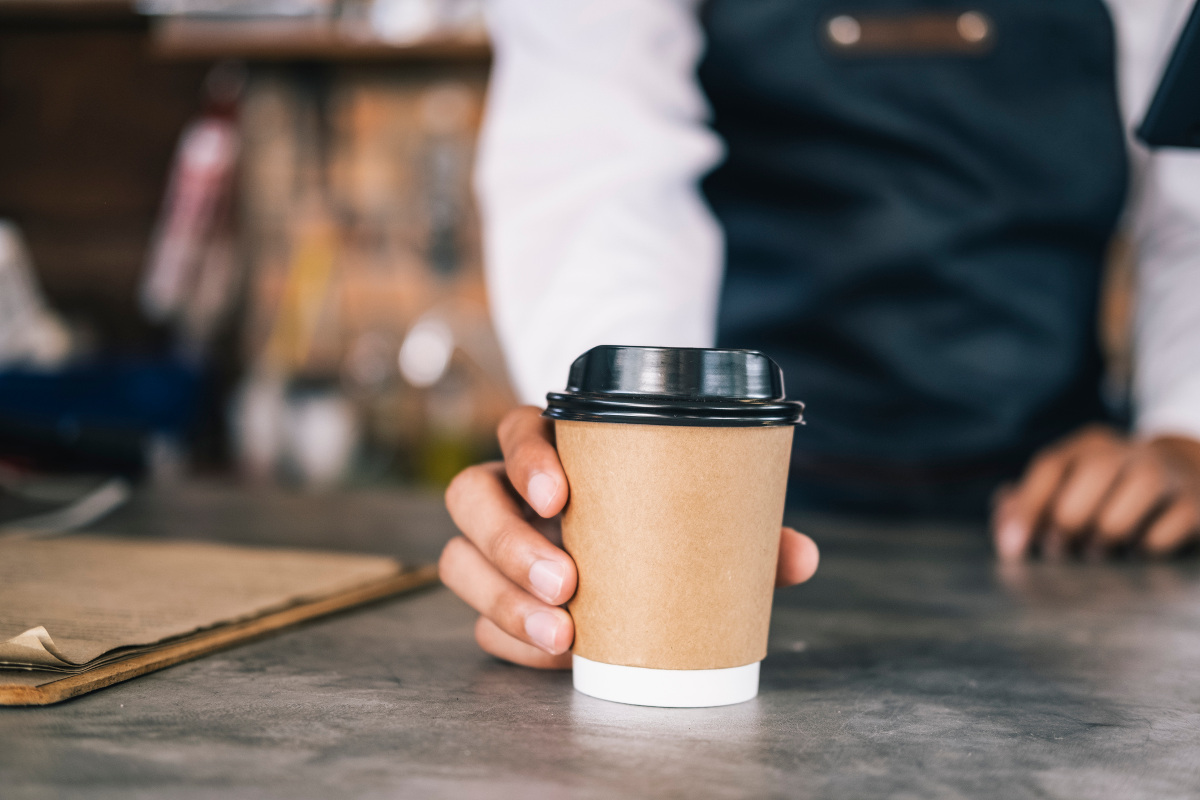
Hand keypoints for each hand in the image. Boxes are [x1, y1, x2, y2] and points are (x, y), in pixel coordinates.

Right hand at [439, 406, 820, 668]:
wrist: (629, 553)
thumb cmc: (657, 517)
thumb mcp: (695, 514)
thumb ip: (742, 530)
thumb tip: (801, 557)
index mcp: (555, 451)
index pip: (516, 430)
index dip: (527, 457)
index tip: (559, 494)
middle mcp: (511, 492)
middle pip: (471, 496)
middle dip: (510, 542)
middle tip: (567, 583)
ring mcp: (494, 547)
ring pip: (460, 562)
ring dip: (503, 600)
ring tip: (560, 636)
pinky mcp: (493, 598)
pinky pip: (478, 622)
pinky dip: (512, 642)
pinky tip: (552, 657)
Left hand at [992, 425, 1199, 559]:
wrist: (1184, 474)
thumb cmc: (1106, 490)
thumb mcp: (1069, 485)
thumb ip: (1029, 502)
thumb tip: (1004, 525)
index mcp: (1088, 445)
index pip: (1050, 465)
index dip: (1027, 508)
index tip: (1012, 549)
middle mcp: (1127, 451)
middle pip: (1093, 475)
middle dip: (1067, 522)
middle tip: (1059, 550)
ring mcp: (1164, 473)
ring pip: (1129, 504)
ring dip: (1103, 538)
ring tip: (1096, 551)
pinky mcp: (1193, 502)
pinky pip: (1163, 531)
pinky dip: (1144, 548)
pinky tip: (1136, 549)